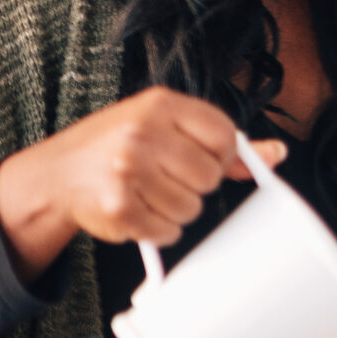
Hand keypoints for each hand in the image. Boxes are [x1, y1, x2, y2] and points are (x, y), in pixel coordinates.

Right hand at [0, 87, 286, 283]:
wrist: (59, 174)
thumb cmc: (119, 147)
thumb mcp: (165, 127)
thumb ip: (221, 142)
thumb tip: (277, 153)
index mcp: (160, 104)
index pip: (225, 137)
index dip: (220, 157)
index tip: (200, 159)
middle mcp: (143, 133)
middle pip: (210, 177)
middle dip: (194, 185)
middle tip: (165, 178)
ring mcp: (128, 171)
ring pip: (191, 209)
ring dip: (176, 211)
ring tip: (148, 194)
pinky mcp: (120, 208)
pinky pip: (167, 232)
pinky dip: (157, 230)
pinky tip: (138, 211)